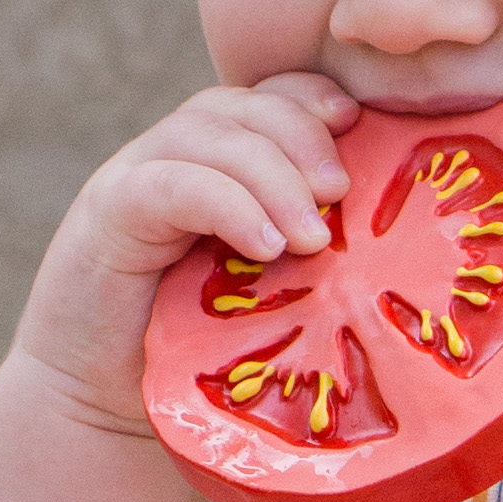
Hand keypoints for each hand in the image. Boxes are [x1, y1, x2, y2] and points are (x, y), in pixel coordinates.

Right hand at [13, 72, 353, 436]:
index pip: (268, 96)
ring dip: (273, 178)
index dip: (314, 99)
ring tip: (313, 238)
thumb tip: (401, 243)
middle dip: (302, 136)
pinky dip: (226, 204)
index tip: (361, 125)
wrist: (101, 405)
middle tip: (341, 193)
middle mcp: (174, 156)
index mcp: (217, 162)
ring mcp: (135, 178)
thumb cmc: (199, 354)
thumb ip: (311, 251)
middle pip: (244, 105)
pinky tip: (265, 246)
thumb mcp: (269, 291)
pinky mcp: (107, 215)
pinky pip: (171, 184)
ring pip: (210, 134)